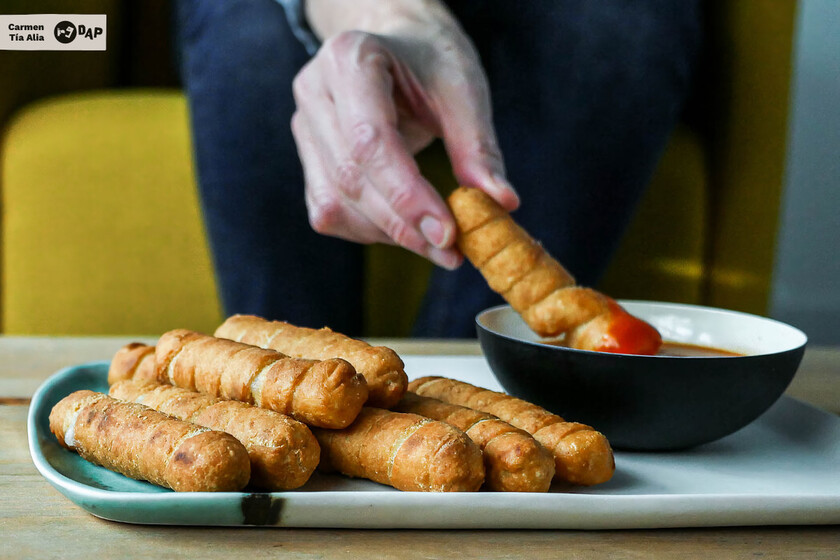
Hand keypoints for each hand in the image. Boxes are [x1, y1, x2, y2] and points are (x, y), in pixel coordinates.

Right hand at [291, 0, 518, 268]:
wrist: (398, 44)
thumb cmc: (431, 60)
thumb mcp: (464, 90)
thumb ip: (477, 147)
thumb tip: (501, 204)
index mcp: (350, 60)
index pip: (370, 141)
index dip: (407, 195)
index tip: (447, 233)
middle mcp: (315, 92)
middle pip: (351, 178)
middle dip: (404, 225)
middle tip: (452, 252)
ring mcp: (304, 128)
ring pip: (335, 203)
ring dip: (387, 234)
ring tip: (436, 243)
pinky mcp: (308, 158)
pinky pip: (329, 211)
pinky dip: (368, 230)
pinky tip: (405, 228)